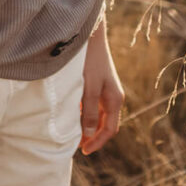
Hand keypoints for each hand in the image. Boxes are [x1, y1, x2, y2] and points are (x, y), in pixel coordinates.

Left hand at [78, 25, 124, 153]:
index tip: (83, 151)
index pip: (109, 130)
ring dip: (86, 124)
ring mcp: (105, 89)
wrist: (89, 34)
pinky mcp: (97, 82)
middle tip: (75, 145)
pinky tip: (70, 113)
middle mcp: (112, 96)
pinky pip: (92, 104)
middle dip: (91, 136)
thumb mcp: (89, 87)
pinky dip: (83, 112)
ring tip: (71, 132)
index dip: (97, 142)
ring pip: (97, 114)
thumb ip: (88, 111)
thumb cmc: (90, 60)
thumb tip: (88, 135)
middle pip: (104, 124)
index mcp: (115, 100)